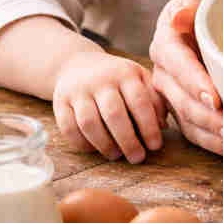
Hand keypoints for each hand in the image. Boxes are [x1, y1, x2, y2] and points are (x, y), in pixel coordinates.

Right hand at [52, 51, 166, 163]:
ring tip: (117, 155)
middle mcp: (100, 80)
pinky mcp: (60, 102)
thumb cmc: (118, 78)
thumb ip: (155, 99)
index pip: (139, 101)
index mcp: (125, 73)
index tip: (155, 146)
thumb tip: (163, 126)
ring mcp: (77, 91)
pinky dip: (82, 143)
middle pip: (114, 114)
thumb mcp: (140, 78)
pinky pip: (68, 128)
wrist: (78, 64)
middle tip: (137, 158)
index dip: (149, 126)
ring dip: (105, 144)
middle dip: (128, 141)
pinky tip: (95, 149)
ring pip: (89, 123)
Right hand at [149, 0, 222, 164]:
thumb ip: (189, 6)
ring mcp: (171, 99)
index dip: (195, 82)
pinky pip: (199, 135)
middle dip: (212, 120)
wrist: (202, 27)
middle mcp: (163, 75)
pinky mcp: (183, 115)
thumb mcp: (198, 2)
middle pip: (184, 101)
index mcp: (166, 45)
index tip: (215, 98)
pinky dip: (222, 147)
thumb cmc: (205, 12)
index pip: (178, 64)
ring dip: (219, 140)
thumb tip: (178, 15)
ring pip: (191, 123)